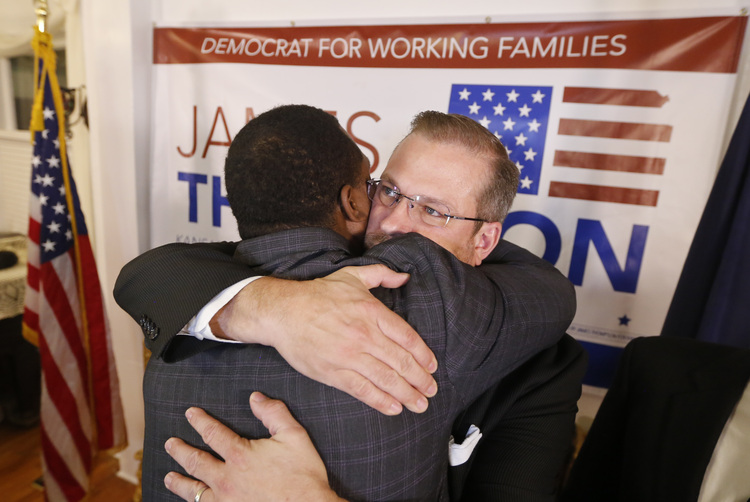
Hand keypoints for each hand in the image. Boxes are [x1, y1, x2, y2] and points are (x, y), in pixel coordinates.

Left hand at [164, 392, 345, 501]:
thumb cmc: (303, 475)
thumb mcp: (294, 436)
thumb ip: (274, 413)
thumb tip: (256, 397)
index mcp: (240, 455)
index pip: (213, 433)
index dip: (200, 421)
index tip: (190, 414)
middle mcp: (227, 479)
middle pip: (196, 462)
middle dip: (181, 451)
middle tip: (171, 444)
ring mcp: (226, 501)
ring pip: (195, 491)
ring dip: (180, 482)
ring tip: (169, 476)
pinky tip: (193, 501)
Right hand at [213, 264, 437, 414]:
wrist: (284, 311)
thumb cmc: (319, 293)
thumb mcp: (352, 276)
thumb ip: (382, 274)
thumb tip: (405, 277)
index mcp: (372, 312)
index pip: (407, 337)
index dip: (424, 355)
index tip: (433, 366)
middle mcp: (364, 335)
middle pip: (401, 362)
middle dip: (420, 379)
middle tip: (431, 390)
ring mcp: (349, 356)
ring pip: (386, 379)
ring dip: (407, 394)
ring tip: (420, 404)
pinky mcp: (333, 372)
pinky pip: (363, 390)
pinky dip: (381, 401)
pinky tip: (395, 408)